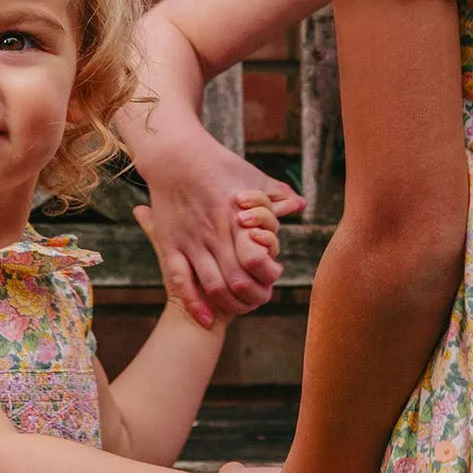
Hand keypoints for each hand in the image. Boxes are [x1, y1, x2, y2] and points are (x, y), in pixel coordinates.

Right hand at [141, 130, 303, 326]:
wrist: (174, 154)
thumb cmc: (216, 163)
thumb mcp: (250, 175)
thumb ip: (276, 192)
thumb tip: (301, 204)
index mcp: (237, 217)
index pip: (257, 258)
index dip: (268, 275)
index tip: (273, 277)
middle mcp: (215, 232)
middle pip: (237, 279)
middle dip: (251, 296)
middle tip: (257, 299)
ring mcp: (191, 240)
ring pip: (212, 285)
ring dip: (228, 304)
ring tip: (237, 309)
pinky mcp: (170, 244)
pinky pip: (181, 281)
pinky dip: (195, 304)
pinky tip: (206, 318)